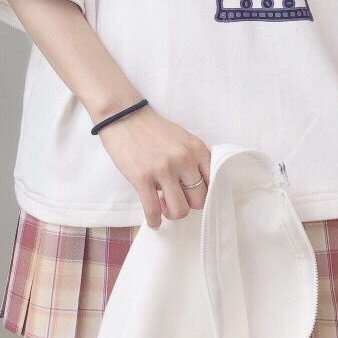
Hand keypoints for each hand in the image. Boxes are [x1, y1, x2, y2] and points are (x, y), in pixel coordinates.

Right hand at [96, 105, 210, 228]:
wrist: (123, 117)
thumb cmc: (152, 130)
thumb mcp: (182, 139)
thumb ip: (193, 159)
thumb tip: (197, 188)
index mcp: (197, 149)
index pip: (213, 182)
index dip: (204, 193)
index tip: (192, 195)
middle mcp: (184, 159)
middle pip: (199, 200)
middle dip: (188, 204)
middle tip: (175, 199)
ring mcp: (164, 169)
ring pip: (180, 210)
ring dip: (171, 213)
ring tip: (163, 207)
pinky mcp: (142, 178)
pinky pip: (153, 211)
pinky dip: (154, 221)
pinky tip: (153, 221)